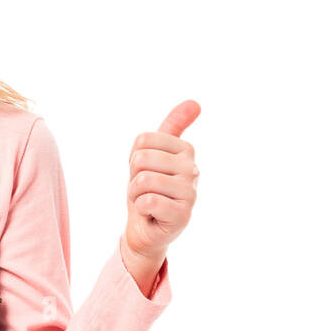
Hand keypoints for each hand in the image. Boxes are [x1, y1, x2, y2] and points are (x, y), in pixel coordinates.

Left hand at [124, 100, 200, 265]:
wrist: (146, 228)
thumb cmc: (149, 189)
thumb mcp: (154, 152)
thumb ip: (172, 126)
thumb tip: (195, 102)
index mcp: (185, 150)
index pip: (143, 140)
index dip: (134, 158)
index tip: (145, 171)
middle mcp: (193, 168)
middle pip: (141, 159)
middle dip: (134, 178)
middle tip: (145, 190)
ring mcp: (190, 192)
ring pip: (144, 180)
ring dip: (136, 195)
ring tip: (148, 201)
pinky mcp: (184, 214)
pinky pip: (149, 201)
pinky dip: (142, 209)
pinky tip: (152, 214)